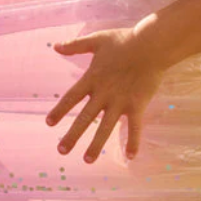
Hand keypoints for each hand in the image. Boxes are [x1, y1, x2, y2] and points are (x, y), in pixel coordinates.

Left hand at [45, 27, 165, 162]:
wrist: (152, 45)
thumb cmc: (125, 40)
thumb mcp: (97, 39)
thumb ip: (75, 45)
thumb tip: (54, 46)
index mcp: (92, 78)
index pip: (71, 97)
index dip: (59, 110)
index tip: (49, 123)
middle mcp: (104, 94)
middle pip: (85, 118)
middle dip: (72, 135)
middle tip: (61, 150)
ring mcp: (120, 101)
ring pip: (106, 128)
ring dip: (96, 145)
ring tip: (87, 160)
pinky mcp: (137, 105)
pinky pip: (135, 127)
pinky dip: (133, 141)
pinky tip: (130, 157)